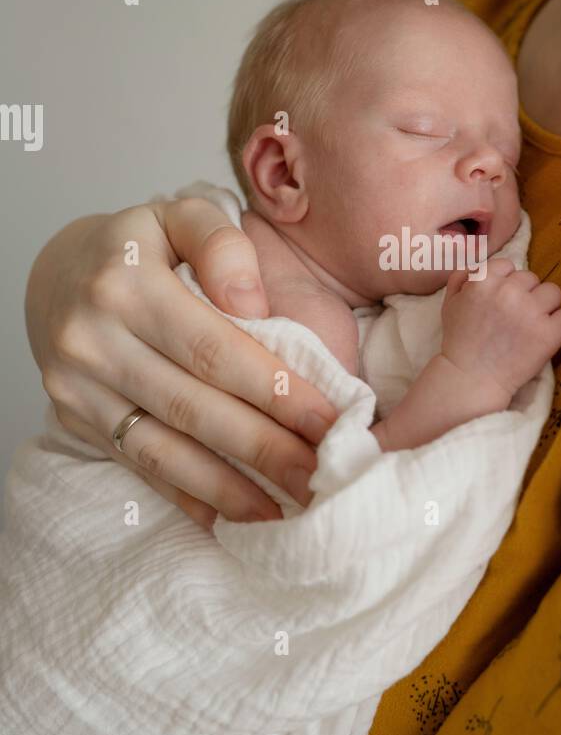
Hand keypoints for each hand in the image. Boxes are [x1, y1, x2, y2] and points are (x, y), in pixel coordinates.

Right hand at [25, 198, 337, 527]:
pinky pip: (139, 465)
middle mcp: (94, 339)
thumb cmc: (138, 245)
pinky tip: (232, 518)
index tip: (329, 423)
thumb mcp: (180, 216)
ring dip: (230, 489)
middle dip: (265, 450)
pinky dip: (188, 497)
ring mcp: (78, 385)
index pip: (214, 350)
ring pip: (165, 449)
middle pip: (194, 407)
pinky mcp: (76, 417)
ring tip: (287, 510)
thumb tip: (254, 306)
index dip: (275, 392)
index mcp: (126, 283)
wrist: (56, 273)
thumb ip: (222, 245)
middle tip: (322, 479)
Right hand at [440, 258, 560, 405]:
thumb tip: (477, 266)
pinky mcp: (548, 334)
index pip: (508, 266)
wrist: (470, 378)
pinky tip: (560, 327)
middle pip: (532, 278)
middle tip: (518, 316)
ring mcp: (530, 313)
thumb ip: (461, 279)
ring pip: (554, 292)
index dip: (507, 283)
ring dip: (547, 305)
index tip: (504, 300)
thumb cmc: (459, 342)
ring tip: (535, 323)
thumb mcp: (449, 304)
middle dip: (526, 294)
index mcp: (484, 281)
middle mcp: (508, 292)